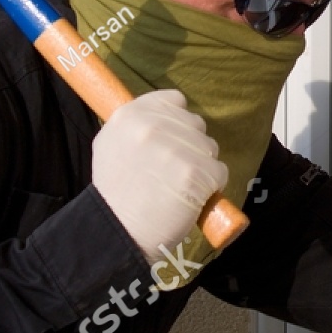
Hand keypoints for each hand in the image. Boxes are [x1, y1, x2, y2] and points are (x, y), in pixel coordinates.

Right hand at [92, 89, 228, 259]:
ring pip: (210, 147)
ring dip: (202, 167)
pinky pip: (219, 172)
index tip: (171, 140)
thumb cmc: (117, 193)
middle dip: (191, 147)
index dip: (178, 121)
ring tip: (179, 187)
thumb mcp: (112, 146)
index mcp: (130, 115)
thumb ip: (138, 125)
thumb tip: (170, 113)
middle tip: (172, 172)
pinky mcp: (196, 172)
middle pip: (195, 124)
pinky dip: (211, 187)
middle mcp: (153, 125)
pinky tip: (190, 199)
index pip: (174, 100)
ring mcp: (176, 148)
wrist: (118, 231)